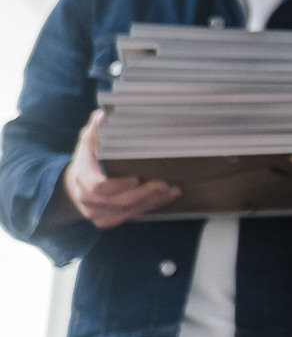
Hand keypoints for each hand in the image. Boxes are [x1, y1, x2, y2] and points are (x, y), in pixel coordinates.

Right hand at [62, 111, 179, 227]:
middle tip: (166, 184)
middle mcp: (87, 200)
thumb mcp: (88, 142)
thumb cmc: (87, 159)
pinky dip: (149, 207)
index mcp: (82, 178)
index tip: (136, 177)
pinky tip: (165, 198)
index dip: (118, 185)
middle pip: (118, 201)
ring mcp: (96, 213)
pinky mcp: (107, 220)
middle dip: (144, 194)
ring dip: (152, 201)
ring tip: (173, 190)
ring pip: (127, 211)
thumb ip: (96, 130)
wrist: (74, 186)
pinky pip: (130, 216)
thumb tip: (102, 115)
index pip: (98, 187)